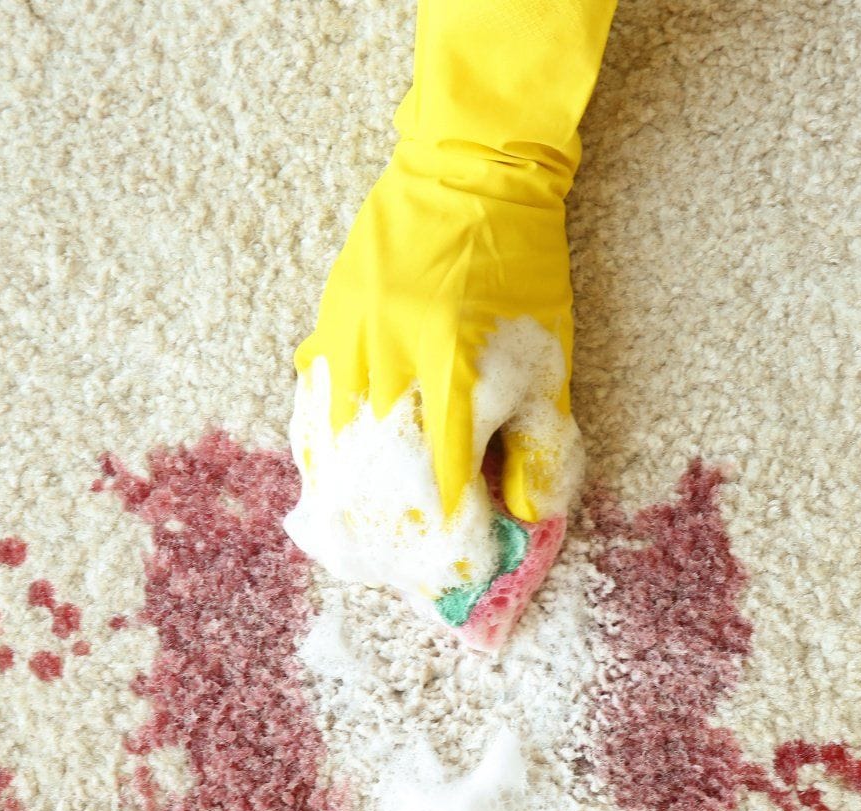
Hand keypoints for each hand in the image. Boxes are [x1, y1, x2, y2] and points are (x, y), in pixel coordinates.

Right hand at [284, 0, 613, 606]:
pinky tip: (330, 491)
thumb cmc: (522, 275)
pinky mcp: (325, 334)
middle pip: (379, 492)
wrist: (470, 178)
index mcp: (457, 380)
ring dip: (348, 516)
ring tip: (361, 555)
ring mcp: (350, 352)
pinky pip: (309, 417)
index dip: (452, 550)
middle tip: (407, 580)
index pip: (445, 497)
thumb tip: (527, 524)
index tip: (464, 582)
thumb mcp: (550, 366)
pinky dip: (320, 463)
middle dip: (393, 548)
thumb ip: (538, 450)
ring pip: (333, 462)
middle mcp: (394, 371)